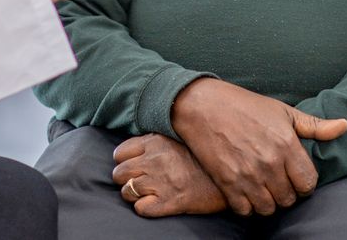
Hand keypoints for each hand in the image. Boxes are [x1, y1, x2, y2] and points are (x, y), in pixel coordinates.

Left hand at [110, 134, 225, 217]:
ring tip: (147, 193)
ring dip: (134, 194)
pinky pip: (140, 208)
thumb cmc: (201, 157)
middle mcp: (154, 160)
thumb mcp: (177, 138)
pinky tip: (154, 203)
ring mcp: (160, 182)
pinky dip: (144, 208)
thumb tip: (136, 147)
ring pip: (126, 191)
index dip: (124, 161)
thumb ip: (155, 141)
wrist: (227, 175)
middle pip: (118, 173)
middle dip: (125, 179)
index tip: (134, 165)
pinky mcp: (169, 202)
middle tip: (138, 181)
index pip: (119, 153)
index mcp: (155, 142)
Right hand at [171, 78, 346, 216]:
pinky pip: (245, 210)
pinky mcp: (227, 182)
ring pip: (269, 208)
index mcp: (286, 143)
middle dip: (287, 192)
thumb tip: (344, 126)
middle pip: (289, 198)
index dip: (305, 182)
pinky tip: (247, 190)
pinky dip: (248, 205)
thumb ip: (314, 126)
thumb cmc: (245, 106)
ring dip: (268, 201)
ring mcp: (247, 175)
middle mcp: (269, 162)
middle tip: (278, 180)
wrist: (202, 106)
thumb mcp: (282, 111)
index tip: (296, 175)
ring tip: (263, 186)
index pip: (309, 183)